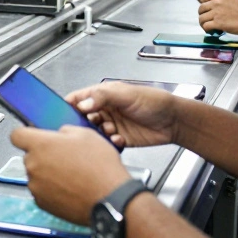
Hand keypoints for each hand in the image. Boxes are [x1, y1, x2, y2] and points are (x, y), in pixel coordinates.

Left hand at [10, 126, 128, 224]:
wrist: (110, 198)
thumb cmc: (100, 168)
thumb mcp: (86, 134)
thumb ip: (65, 131)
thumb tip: (59, 134)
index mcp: (41, 145)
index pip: (16, 135)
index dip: (25, 135)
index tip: (32, 137)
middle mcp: (34, 165)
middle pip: (29, 156)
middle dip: (43, 155)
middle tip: (64, 157)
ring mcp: (36, 186)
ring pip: (36, 174)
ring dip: (48, 173)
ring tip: (71, 174)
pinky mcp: (42, 203)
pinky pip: (42, 191)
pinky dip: (52, 189)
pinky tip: (70, 187)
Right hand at [65, 81, 179, 148]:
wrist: (174, 121)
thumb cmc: (154, 101)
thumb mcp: (127, 94)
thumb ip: (103, 96)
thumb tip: (83, 103)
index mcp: (103, 95)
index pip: (79, 98)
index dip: (69, 105)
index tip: (64, 113)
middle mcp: (105, 110)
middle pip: (83, 118)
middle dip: (84, 124)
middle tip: (90, 125)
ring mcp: (111, 125)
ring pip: (94, 133)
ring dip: (99, 134)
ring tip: (110, 131)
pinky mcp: (119, 139)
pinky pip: (107, 143)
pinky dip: (111, 143)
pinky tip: (120, 139)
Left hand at [198, 0, 237, 36]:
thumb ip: (225, 0)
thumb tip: (217, 6)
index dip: (204, 5)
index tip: (207, 10)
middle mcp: (217, 1)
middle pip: (200, 8)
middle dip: (203, 15)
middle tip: (209, 20)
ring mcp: (217, 12)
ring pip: (201, 18)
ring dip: (204, 24)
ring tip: (210, 28)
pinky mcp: (218, 23)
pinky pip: (206, 26)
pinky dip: (207, 30)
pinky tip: (213, 32)